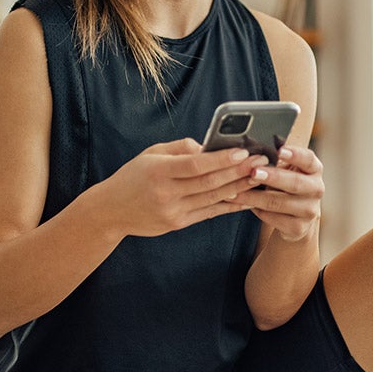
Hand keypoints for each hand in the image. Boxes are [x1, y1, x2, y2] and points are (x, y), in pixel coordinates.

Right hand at [94, 138, 267, 238]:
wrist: (111, 211)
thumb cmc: (133, 176)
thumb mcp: (150, 154)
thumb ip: (180, 147)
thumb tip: (208, 147)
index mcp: (158, 171)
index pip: (195, 165)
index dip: (221, 159)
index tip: (243, 152)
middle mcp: (166, 193)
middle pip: (209, 183)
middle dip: (238, 172)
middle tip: (261, 162)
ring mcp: (173, 211)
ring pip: (213, 199)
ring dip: (239, 188)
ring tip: (258, 176)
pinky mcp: (178, 224)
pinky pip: (209, 213)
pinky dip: (229, 205)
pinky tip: (246, 197)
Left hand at [233, 142, 323, 241]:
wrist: (296, 216)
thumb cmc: (286, 185)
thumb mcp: (287, 169)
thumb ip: (276, 160)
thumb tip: (252, 150)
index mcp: (314, 170)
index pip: (308, 159)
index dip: (295, 154)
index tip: (279, 150)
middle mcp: (316, 189)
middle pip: (295, 183)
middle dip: (272, 177)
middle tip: (253, 172)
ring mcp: (309, 210)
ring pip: (279, 203)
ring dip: (255, 197)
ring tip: (236, 192)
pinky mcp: (298, 228)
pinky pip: (273, 218)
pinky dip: (256, 210)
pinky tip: (244, 205)